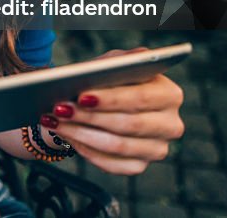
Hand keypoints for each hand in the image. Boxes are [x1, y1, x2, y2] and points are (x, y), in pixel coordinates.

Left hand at [40, 48, 184, 174]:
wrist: (95, 104)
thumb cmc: (106, 80)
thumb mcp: (114, 63)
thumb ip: (124, 60)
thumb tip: (133, 59)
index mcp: (170, 94)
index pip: (142, 98)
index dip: (112, 99)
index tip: (82, 96)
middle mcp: (170, 125)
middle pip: (129, 125)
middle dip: (91, 117)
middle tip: (60, 109)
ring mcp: (157, 149)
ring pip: (117, 146)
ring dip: (80, 133)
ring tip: (55, 121)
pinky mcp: (139, 166)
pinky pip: (111, 164)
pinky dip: (85, 149)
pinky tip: (67, 135)